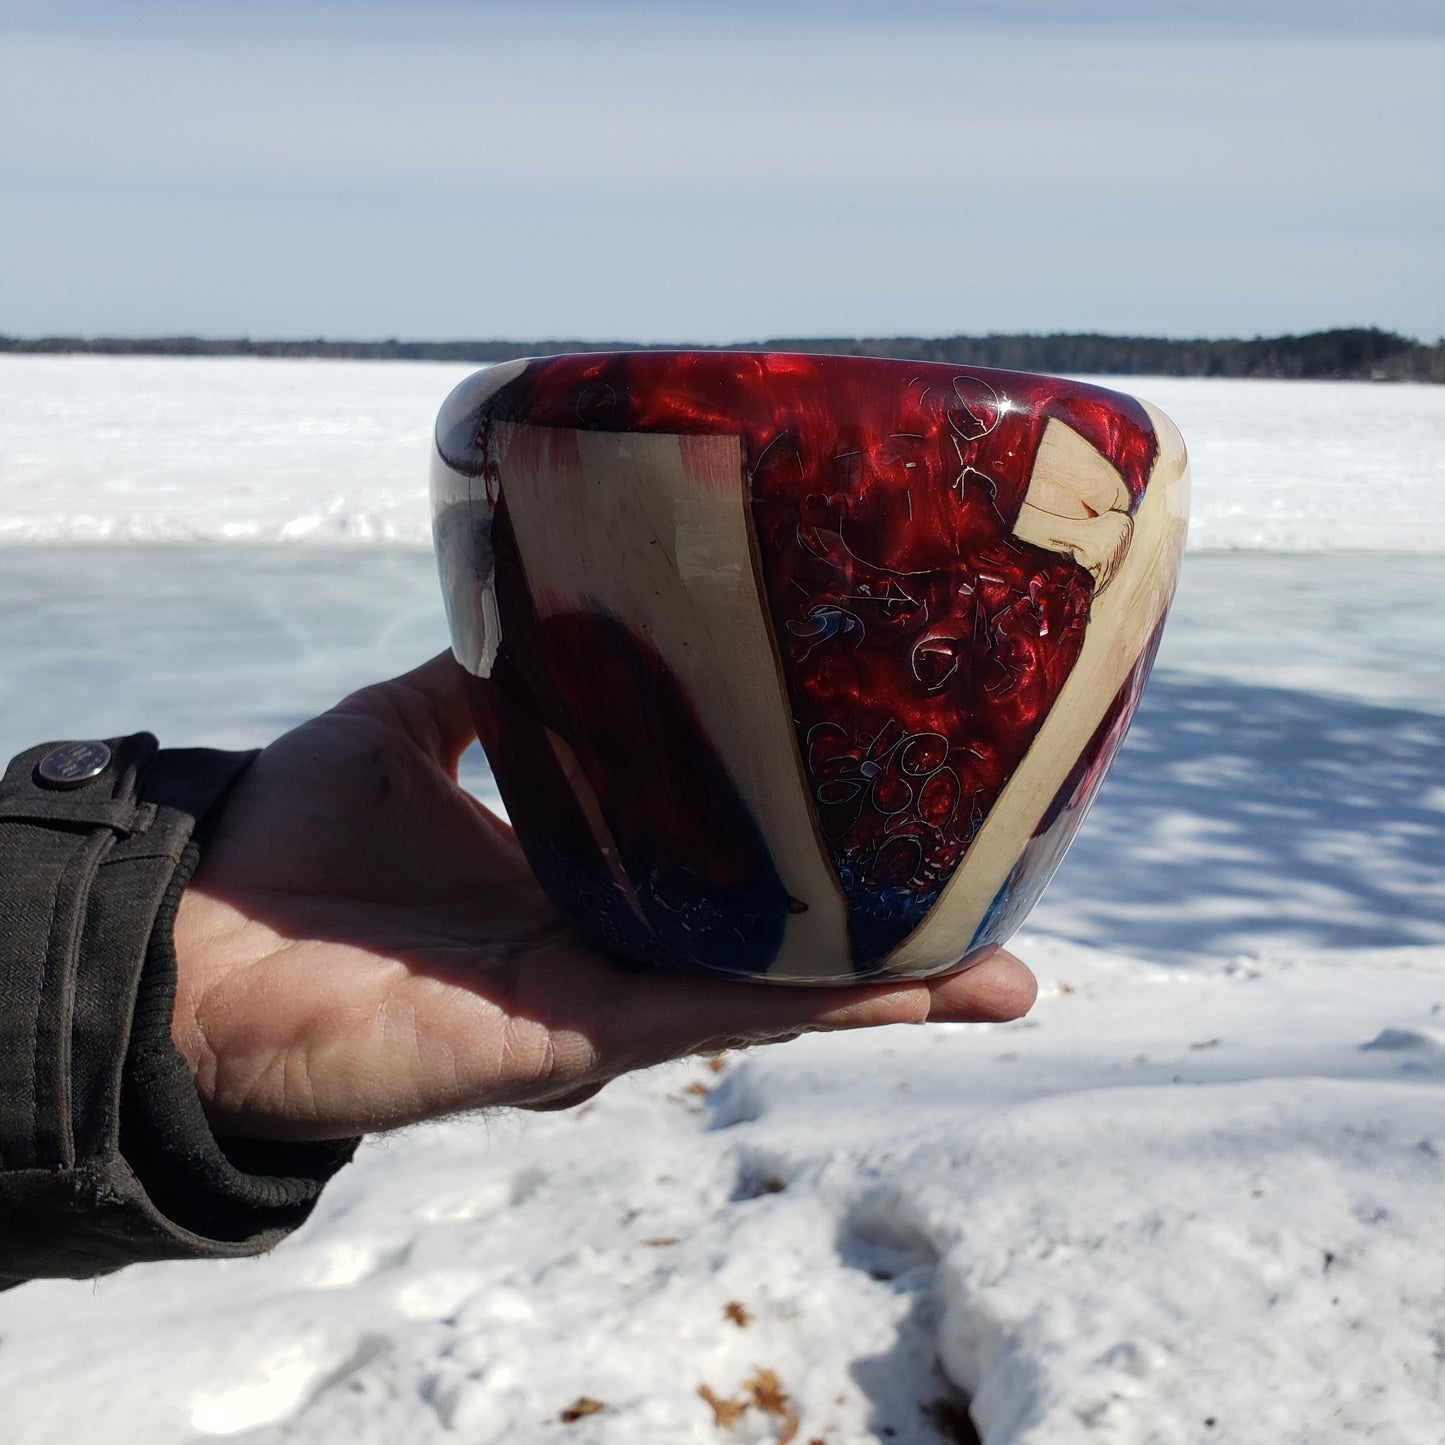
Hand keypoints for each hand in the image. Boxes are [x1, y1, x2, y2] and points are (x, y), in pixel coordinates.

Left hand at [172, 655, 1036, 1141]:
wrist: (191, 942)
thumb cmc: (289, 839)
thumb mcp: (403, 726)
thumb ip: (480, 679)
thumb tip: (541, 602)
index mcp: (578, 874)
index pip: (716, 861)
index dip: (799, 837)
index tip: (887, 798)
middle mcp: (611, 943)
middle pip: (772, 938)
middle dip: (882, 926)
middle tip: (1000, 894)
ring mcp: (606, 997)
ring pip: (777, 991)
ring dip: (893, 979)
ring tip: (1008, 968)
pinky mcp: (579, 1035)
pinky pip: (721, 1017)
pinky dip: (825, 1003)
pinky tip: (918, 982)